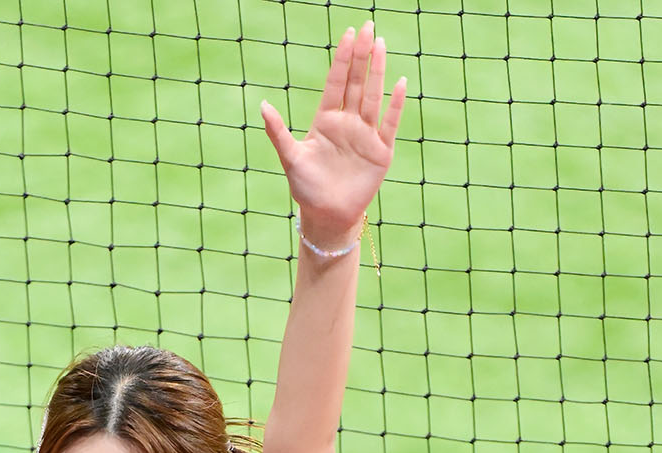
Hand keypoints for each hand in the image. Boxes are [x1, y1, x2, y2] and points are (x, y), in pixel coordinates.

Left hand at [261, 21, 406, 248]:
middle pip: (357, 83)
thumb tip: (262, 105)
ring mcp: (365, 136)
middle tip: (369, 27)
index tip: (348, 34)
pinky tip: (400, 83)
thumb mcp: (290, 158)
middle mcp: (348, 123)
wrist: (327, 217)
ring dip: (378, 72)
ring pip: (373, 97)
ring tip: (382, 44)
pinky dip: (395, 105)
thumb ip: (278, 131)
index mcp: (326, 121)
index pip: (336, 83)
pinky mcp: (380, 152)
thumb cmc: (306, 189)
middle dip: (362, 55)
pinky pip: (389, 124)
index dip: (342, 59)